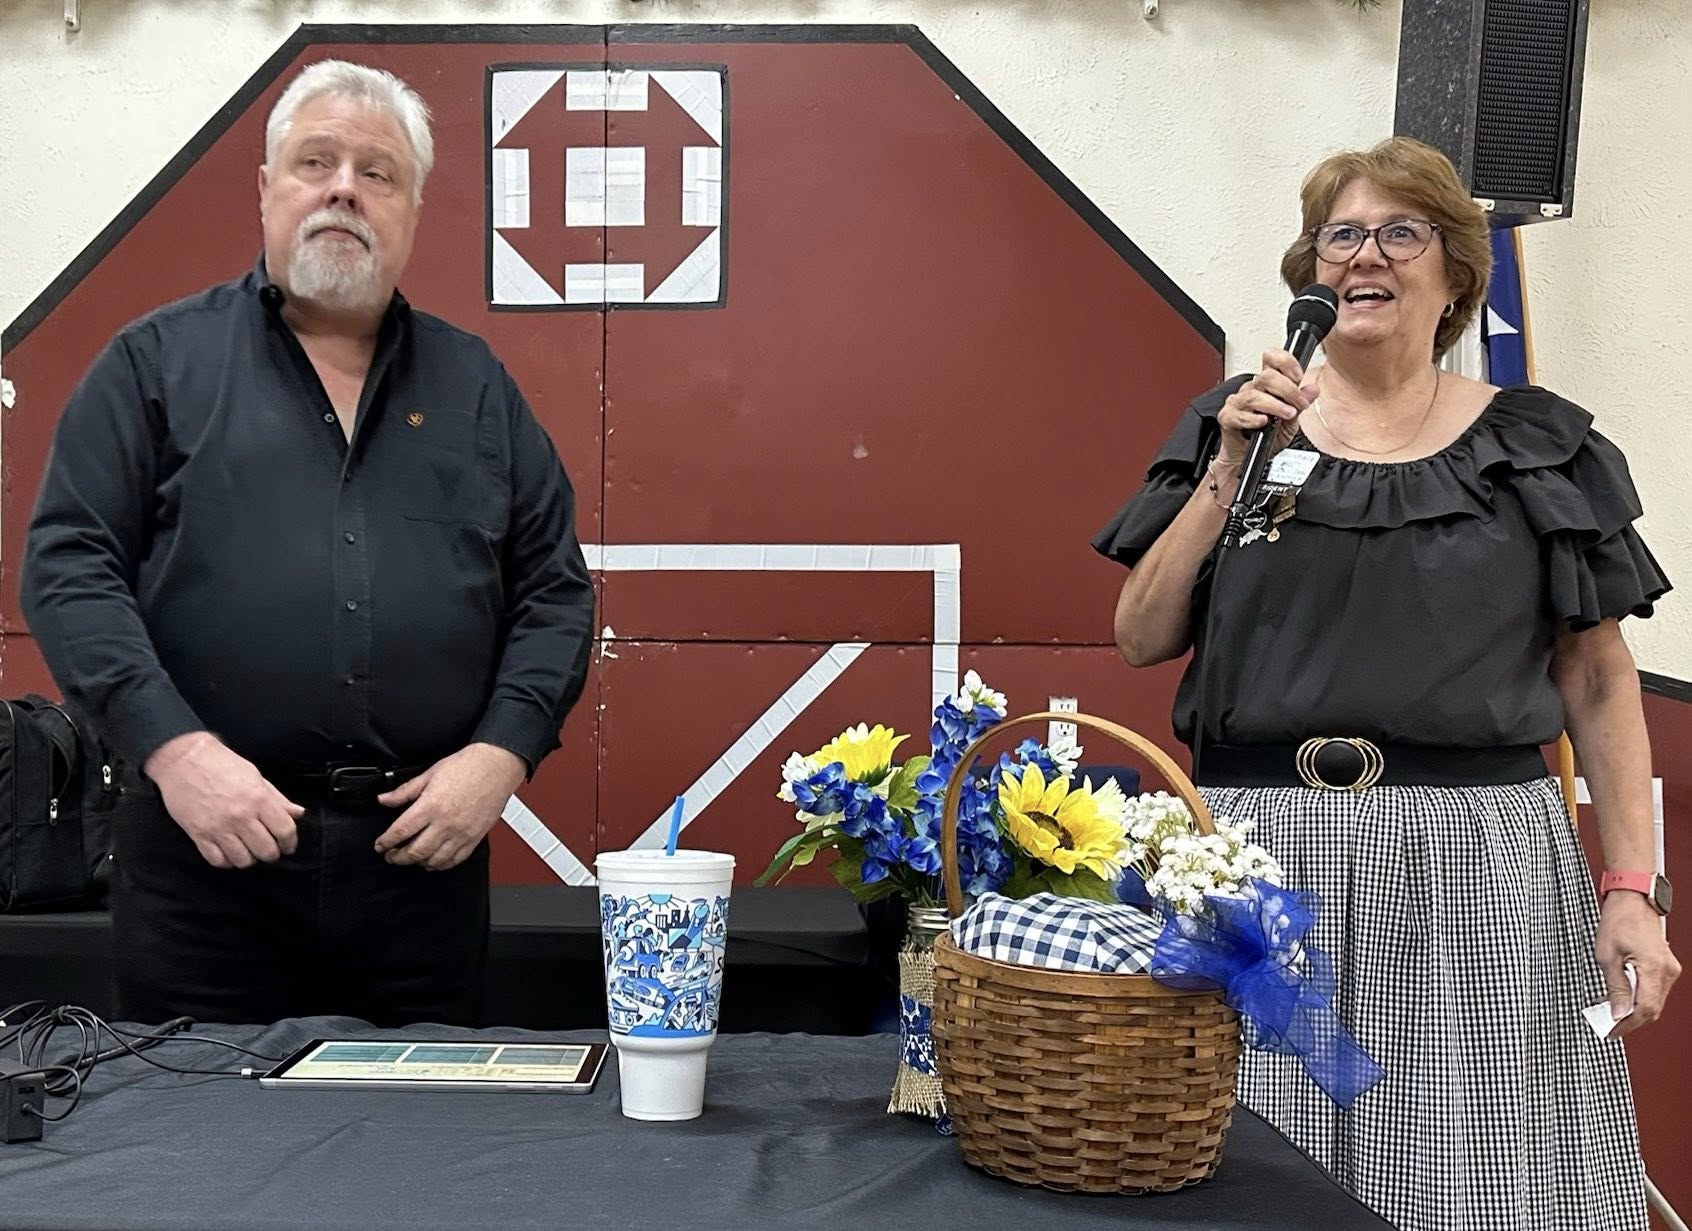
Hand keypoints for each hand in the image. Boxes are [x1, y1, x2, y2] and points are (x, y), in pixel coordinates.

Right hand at [144, 732, 304, 868]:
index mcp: (258, 799)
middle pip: (266, 850)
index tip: (288, 846)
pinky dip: (227, 861)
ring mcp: (218, 827)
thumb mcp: (256, 776)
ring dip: (249, 859)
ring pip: (243, 860)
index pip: (284, 830)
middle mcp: (240, 816)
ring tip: (249, 851)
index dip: (290, 842)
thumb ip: (278, 798)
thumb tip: (299, 813)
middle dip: (272, 854)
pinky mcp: (198, 834)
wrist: (183, 759)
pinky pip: (217, 860)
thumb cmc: (222, 764)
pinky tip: (229, 853)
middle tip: (269, 849)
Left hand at [372, 743, 525, 870]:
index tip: (380, 845)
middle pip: (415, 851)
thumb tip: (384, 799)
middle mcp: (445, 823)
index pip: (400, 831)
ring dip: (419, 863)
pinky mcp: (474, 837)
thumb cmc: (467, 767)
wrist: (496, 766)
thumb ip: (404, 791)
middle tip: (392, 856)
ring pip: (435, 860)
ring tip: (411, 859)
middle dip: (398, 858)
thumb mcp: (429, 774)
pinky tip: (434, 862)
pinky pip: (456, 859)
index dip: (386, 842)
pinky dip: (442, 865)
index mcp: (430, 806)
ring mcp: (461, 833)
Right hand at [1216, 349, 1318, 469]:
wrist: (1248, 457)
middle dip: (1287, 389)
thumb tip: (1312, 390)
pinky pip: (1238, 414)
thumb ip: (1300, 404)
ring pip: (1254, 395)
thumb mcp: (1291, 421)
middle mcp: (1251, 389)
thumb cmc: (1267, 437)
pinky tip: (1263, 422)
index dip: (1285, 362)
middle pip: (1266, 376)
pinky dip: (1252, 418)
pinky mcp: (1227, 417)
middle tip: (1299, 404)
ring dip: (1274, 405)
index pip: (1272, 359)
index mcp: (1267, 384)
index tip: (1298, 376)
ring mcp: (1238, 402)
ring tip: (1287, 414)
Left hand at [1595, 891, 1679, 1036]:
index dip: (1628, 1024)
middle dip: (1630, 1019)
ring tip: (1609, 1009)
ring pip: (1654, 1000)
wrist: (1633, 900)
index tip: (1612, 1031)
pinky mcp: (1666, 966)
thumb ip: (1614, 987)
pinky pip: (1654, 989)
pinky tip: (1621, 996)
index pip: (1645, 1009)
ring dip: (1634, 1008)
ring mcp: (1669, 969)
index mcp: (1654, 969)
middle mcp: (1667, 971)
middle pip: (1651, 1008)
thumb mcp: (1607, 956)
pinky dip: (1639, 996)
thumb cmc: (1618, 921)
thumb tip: (1617, 1013)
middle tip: (1607, 1023)